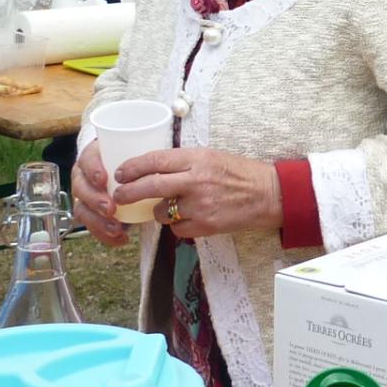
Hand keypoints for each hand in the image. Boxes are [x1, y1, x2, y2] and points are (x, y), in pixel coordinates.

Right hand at [69, 141, 132, 247]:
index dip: (92, 170)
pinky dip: (104, 235)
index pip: (86, 160)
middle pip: (80, 188)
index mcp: (92, 158)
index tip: (103, 179)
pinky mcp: (90, 214)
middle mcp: (84, 177)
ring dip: (98, 221)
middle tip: (110, 209)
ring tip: (116, 229)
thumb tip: (157, 167)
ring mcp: (84, 197)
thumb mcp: (135, 154)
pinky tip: (121, 238)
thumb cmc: (131, 161)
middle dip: (94, 200)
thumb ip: (142, 159)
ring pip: (82, 209)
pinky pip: (91, 226)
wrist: (130, 176)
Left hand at [111, 146, 283, 239]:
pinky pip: (178, 229)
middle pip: (151, 186)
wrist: (267, 194)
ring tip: (170, 207)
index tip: (120, 173)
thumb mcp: (211, 157)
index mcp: (197, 159)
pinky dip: (178, 225)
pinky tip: (189, 218)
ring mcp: (201, 205)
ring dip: (159, 211)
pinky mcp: (206, 225)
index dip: (133, 167)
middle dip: (129, 192)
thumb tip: (152, 169)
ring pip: (162, 212)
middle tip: (118, 196)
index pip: (156, 161)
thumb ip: (184, 162)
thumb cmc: (239, 172)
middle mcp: (197, 181)